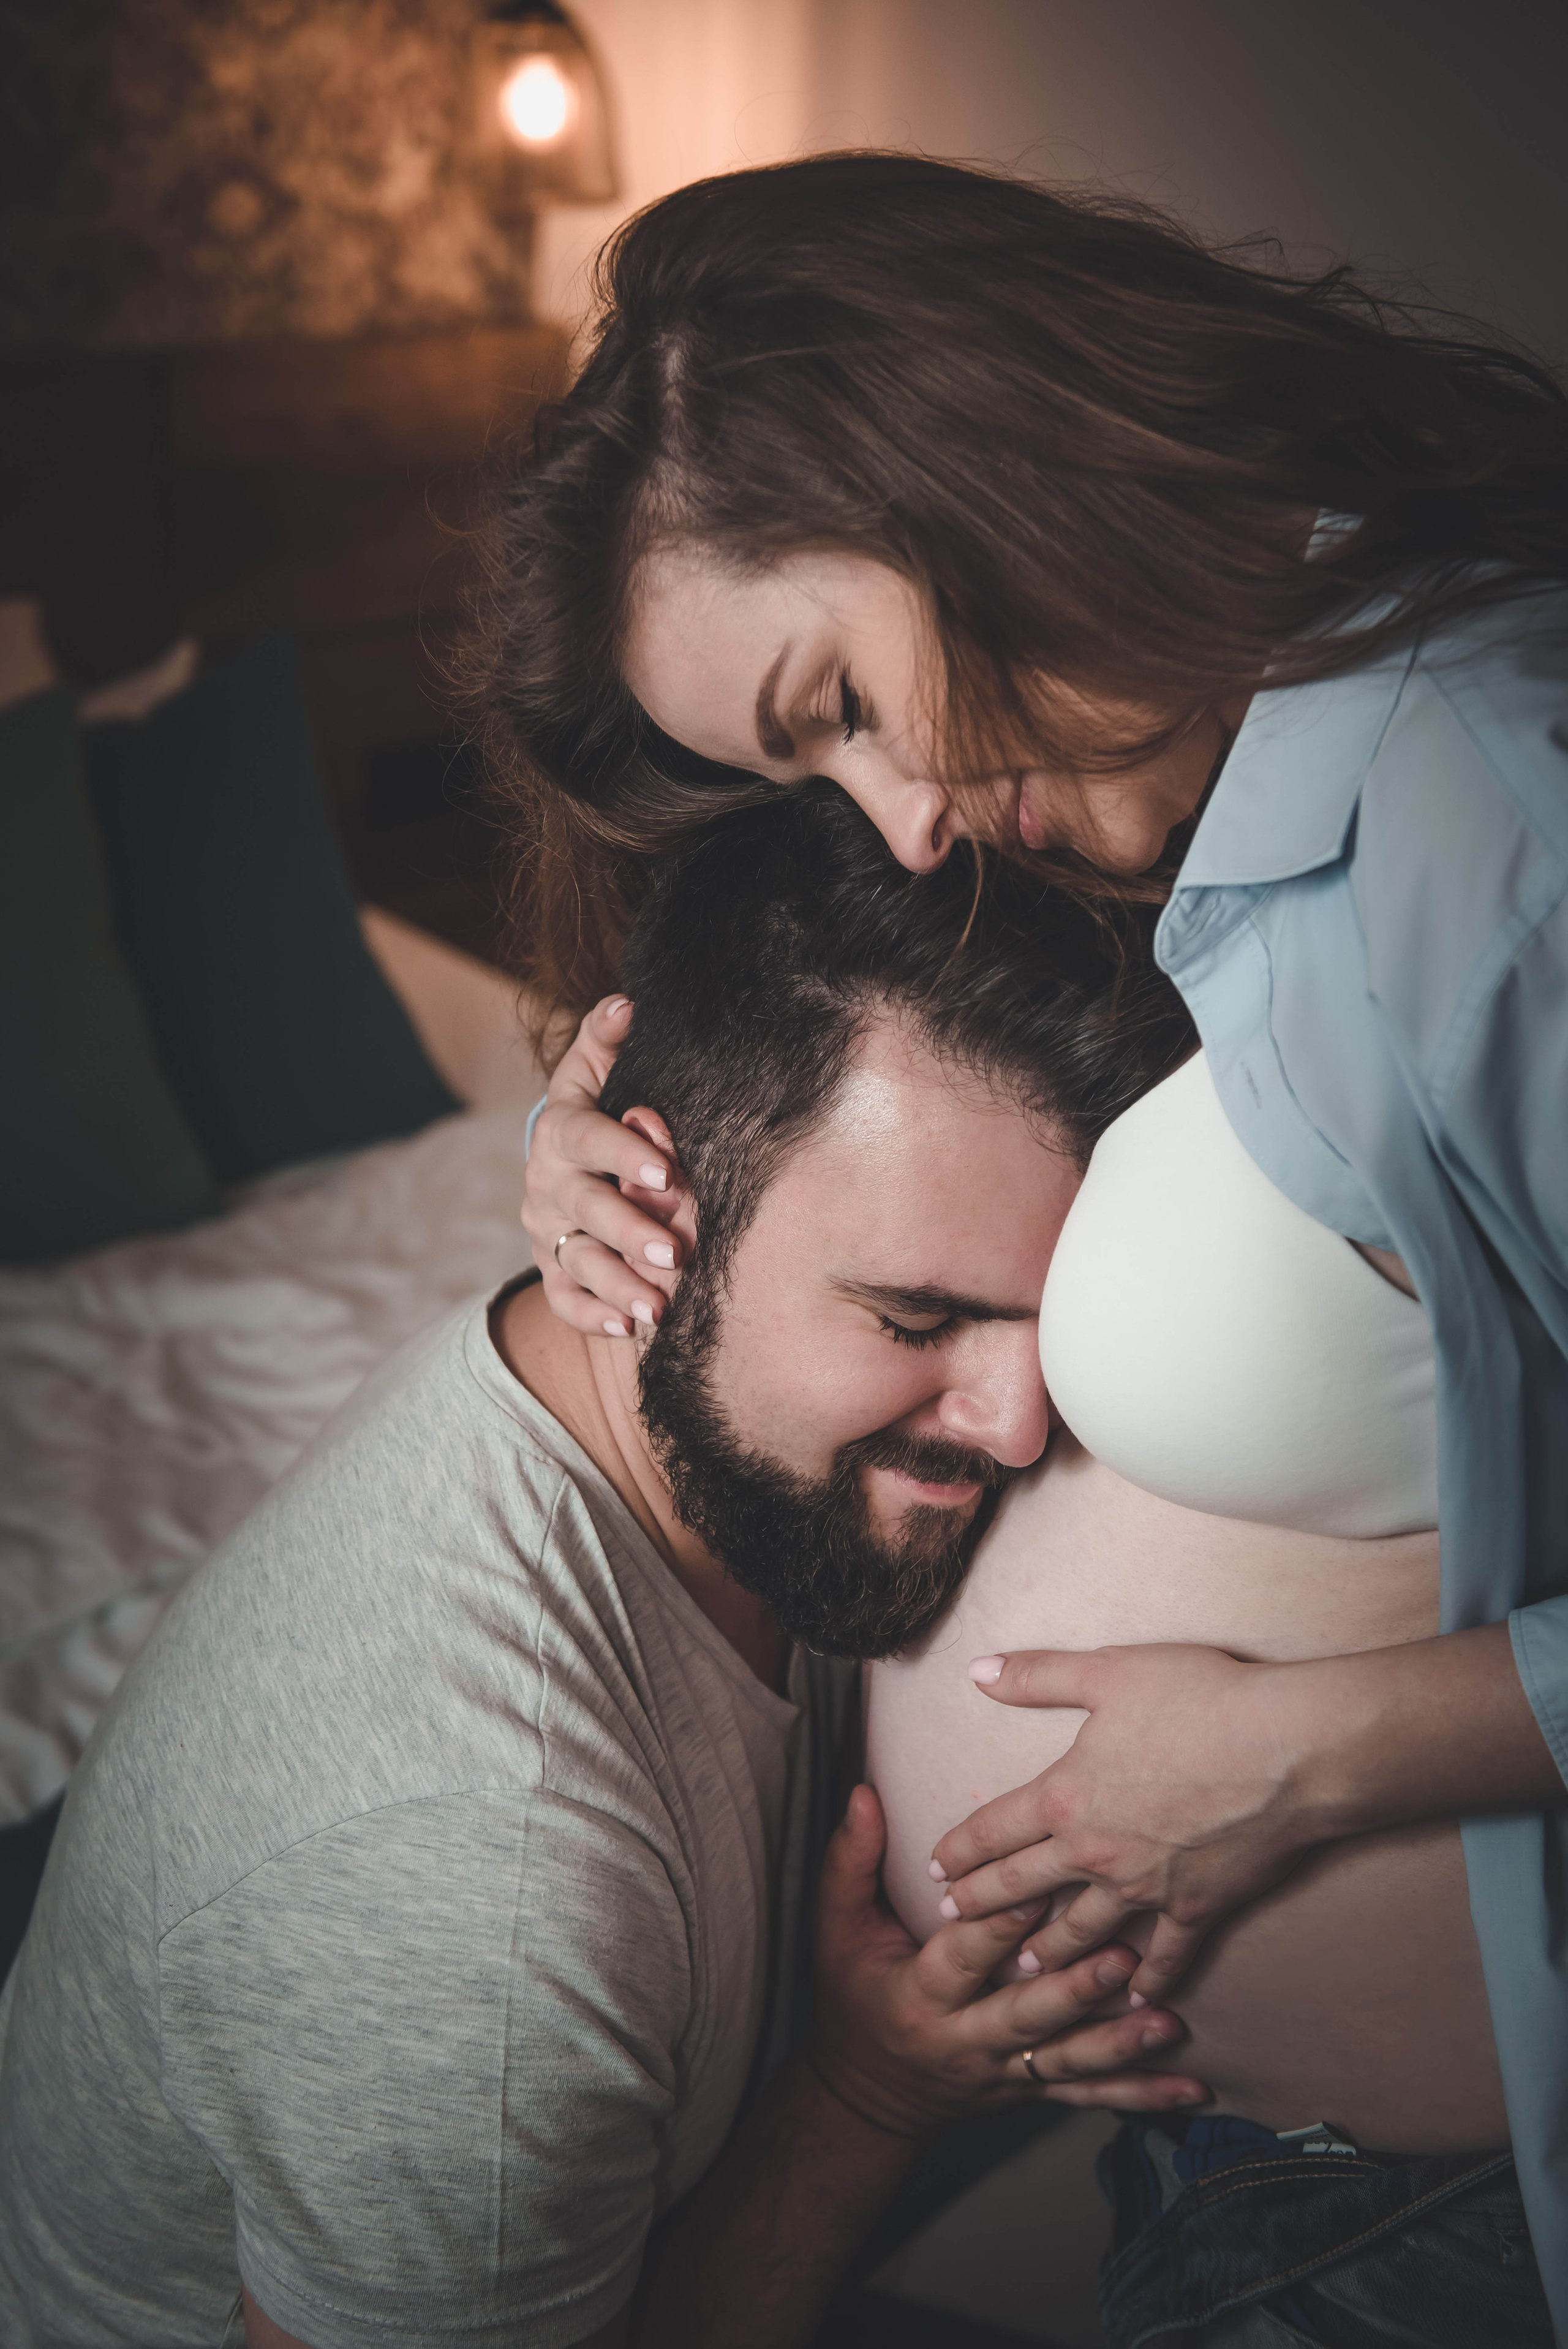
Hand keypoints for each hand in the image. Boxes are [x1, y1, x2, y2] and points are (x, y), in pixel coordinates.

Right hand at [521, 996, 688, 1335]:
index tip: (667, 1173)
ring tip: (659, 1307)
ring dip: (619, 1284)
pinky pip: (563, 1299)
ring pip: (577, 1261)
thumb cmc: (599, 1109)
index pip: (587, 1138)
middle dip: (631, 1232)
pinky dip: (593, 1315)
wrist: (563, 1159)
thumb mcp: (596, 1071)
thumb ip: (606, 1040)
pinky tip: (629, 1328)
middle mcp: (547, 1182)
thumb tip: (626, 1003)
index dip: (624, 1153)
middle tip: (677, 1252)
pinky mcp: (550, 1268)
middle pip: (586, 1209)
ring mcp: (546, 1230)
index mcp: (561, 1130)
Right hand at [811, 1784, 1208, 2134]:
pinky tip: (1191, 2090)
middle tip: (1121, 1958)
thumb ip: (851, 1859)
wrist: (867, 2092)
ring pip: (1065, 2062)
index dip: (997, 1925)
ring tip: (1168, 2021)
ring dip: (1119, 2044)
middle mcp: (964, 2041)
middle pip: (1024, 2016)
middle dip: (1073, 1991)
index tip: (1037, 1890)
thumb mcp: (837, 1927)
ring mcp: (1003, 2073)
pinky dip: (1141, 2094)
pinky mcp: (1031, 2091)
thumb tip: (862, 1793)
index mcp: (920, 1995)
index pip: (963, 1957)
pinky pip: (1089, 2096)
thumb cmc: (853, 1994)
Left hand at [930, 1644, 1322, 2002]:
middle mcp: (1094, 1852)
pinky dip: (1147, 1980)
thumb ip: (1038, 1675)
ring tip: (1021, 1969)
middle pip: (1021, 1888)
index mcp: (1065, 1797)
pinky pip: (1165, 1955)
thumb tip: (977, 1671)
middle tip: (952, 1924)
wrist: (1289, 1748)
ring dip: (1046, 1954)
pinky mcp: (1196, 1907)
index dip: (958, 1849)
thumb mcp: (1108, 1671)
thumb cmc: (1200, 1699)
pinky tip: (1133, 1998)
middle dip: (981, 1907)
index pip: (993, 1830)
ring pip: (1080, 1933)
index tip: (935, 1868)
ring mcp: (1145, 1888)